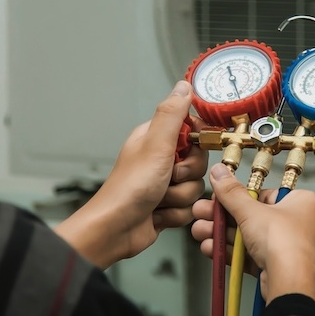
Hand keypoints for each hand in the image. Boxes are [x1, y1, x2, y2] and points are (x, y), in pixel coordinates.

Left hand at [55, 80, 208, 268]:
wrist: (115, 229)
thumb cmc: (129, 188)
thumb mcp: (156, 145)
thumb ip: (172, 114)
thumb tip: (184, 86)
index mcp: (156, 138)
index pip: (193, 130)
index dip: (197, 143)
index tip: (189, 150)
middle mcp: (160, 158)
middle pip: (198, 161)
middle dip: (187, 175)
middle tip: (168, 177)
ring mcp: (164, 183)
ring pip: (195, 186)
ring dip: (180, 197)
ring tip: (159, 199)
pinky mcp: (167, 205)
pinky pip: (189, 207)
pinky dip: (176, 214)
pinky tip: (158, 214)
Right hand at [191, 163, 314, 303]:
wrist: (291, 286)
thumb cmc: (285, 244)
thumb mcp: (251, 211)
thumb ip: (231, 192)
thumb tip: (220, 172)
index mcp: (306, 203)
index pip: (265, 194)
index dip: (237, 197)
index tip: (218, 198)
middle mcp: (303, 225)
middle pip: (254, 217)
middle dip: (223, 218)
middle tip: (203, 214)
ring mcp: (292, 249)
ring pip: (250, 237)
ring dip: (222, 235)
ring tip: (200, 232)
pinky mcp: (280, 268)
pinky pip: (253, 255)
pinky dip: (232, 252)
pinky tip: (211, 248)